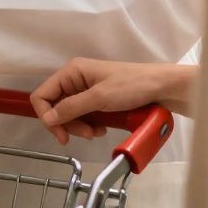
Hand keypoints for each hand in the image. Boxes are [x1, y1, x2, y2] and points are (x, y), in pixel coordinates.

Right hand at [29, 59, 196, 144]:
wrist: (164, 88)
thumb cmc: (132, 86)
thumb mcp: (99, 98)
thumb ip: (71, 108)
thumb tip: (47, 119)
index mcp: (71, 72)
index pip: (42, 95)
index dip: (46, 116)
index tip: (61, 135)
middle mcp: (76, 80)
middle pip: (56, 107)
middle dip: (68, 124)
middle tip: (86, 135)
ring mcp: (87, 90)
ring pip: (70, 114)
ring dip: (80, 126)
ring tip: (97, 132)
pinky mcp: (98, 101)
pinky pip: (84, 116)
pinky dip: (90, 125)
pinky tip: (103, 129)